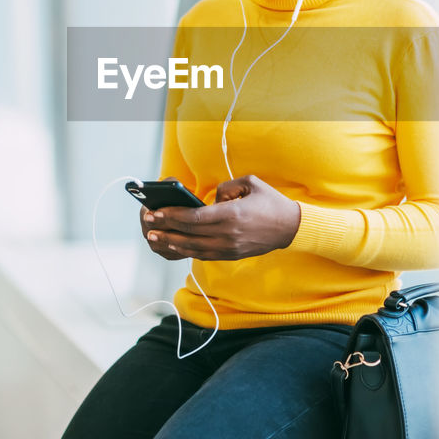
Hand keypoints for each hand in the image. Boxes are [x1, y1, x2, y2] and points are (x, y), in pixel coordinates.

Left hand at [142, 175, 301, 260]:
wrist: (290, 228)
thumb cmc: (271, 202)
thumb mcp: (251, 183)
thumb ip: (226, 187)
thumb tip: (211, 198)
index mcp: (231, 215)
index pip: (193, 218)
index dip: (172, 216)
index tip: (156, 213)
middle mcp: (228, 234)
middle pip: (189, 234)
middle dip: (166, 229)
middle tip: (148, 226)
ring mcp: (229, 248)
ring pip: (193, 248)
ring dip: (172, 243)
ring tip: (155, 238)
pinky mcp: (231, 255)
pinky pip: (204, 255)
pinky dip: (187, 251)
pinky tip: (176, 245)